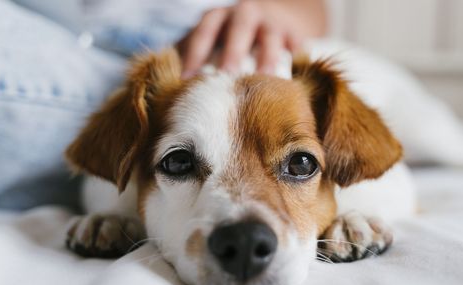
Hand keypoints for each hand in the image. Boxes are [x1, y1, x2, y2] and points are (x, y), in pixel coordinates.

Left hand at [177, 0, 326, 77]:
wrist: (273, 19)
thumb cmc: (229, 41)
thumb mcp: (209, 43)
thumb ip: (191, 60)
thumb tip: (164, 93)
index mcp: (217, 18)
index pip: (202, 34)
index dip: (194, 56)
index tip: (187, 82)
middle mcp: (244, 14)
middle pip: (238, 30)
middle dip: (233, 53)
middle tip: (228, 78)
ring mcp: (272, 22)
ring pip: (270, 38)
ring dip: (268, 59)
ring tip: (267, 82)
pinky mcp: (296, 34)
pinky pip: (298, 47)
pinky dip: (297, 61)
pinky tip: (296, 81)